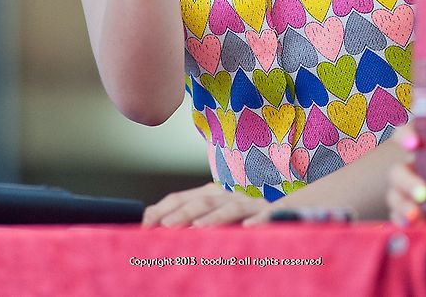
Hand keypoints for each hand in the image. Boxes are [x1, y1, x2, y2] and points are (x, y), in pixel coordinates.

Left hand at [142, 182, 271, 227]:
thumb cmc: (238, 228)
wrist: (283, 216)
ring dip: (213, 218)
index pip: (182, 197)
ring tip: (197, 229)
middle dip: (182, 212)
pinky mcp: (271, 216)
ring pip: (231, 207)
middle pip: (203, 199)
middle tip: (163, 228)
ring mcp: (251, 205)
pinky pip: (266, 217)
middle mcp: (229, 195)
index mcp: (211, 195)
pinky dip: (258, 222)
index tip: (143, 226)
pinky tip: (249, 229)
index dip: (162, 209)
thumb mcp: (209, 225)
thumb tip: (148, 228)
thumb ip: (186, 226)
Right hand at [385, 124, 425, 225]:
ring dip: (402, 205)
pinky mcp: (409, 208)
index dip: (406, 135)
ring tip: (416, 217)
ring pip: (394, 194)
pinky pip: (397, 214)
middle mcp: (409, 164)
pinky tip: (410, 227)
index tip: (417, 143)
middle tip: (425, 193)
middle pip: (397, 170)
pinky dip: (400, 220)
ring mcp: (406, 188)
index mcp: (421, 142)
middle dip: (409, 181)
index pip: (405, 132)